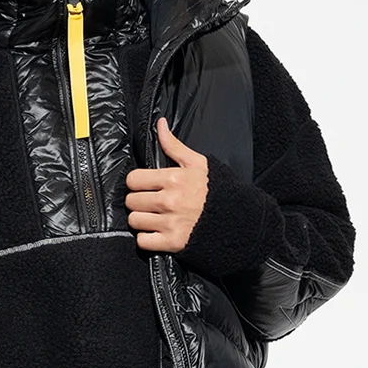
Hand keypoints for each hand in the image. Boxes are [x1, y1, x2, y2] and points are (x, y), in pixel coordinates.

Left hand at [124, 117, 208, 252]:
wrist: (236, 219)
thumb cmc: (217, 190)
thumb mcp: (198, 163)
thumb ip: (174, 145)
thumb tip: (159, 124)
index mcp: (173, 179)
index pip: (133, 179)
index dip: (136, 182)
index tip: (144, 186)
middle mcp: (169, 201)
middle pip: (131, 201)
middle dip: (137, 201)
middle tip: (149, 202)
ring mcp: (170, 223)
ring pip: (135, 221)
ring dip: (141, 220)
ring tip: (153, 217)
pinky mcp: (172, 243)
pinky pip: (143, 241)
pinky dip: (146, 239)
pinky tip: (156, 232)